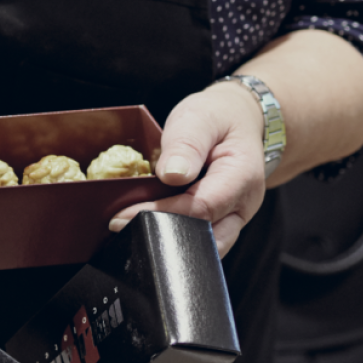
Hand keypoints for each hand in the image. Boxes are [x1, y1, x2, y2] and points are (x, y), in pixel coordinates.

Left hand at [109, 82, 267, 255]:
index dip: (160, 214)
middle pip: (202, 237)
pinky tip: (145, 223)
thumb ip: (187, 145)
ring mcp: (233, 218)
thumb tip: (172, 176)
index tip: (123, 216)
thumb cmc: (218, 117)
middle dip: (161, 235)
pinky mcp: (219, 222)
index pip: (200, 208)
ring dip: (166, 239)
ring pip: (201, 245)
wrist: (238, 120)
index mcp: (241, 178)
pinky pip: (197, 237)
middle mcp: (242, 206)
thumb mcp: (199, 118)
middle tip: (120, 225)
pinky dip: (172, 233)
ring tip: (129, 226)